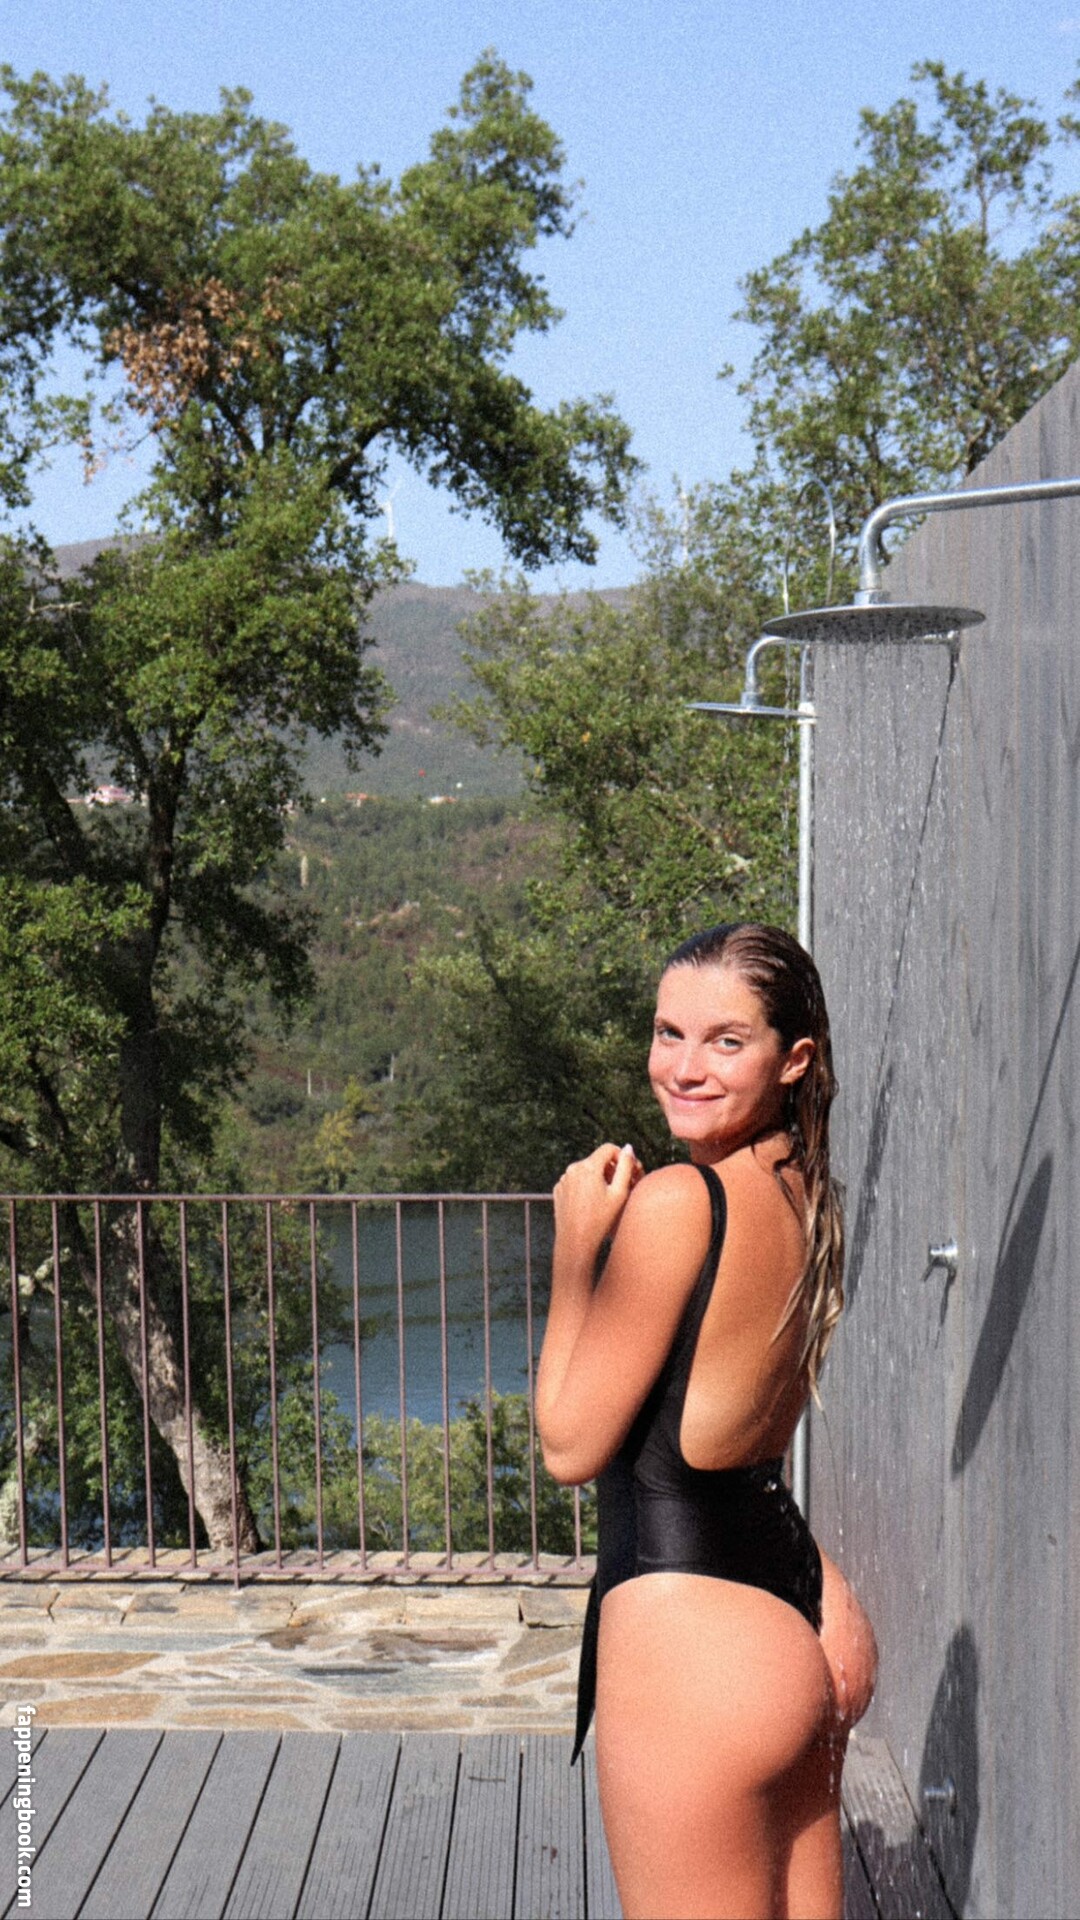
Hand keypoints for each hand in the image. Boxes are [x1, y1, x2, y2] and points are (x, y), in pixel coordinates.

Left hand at [553, 1142, 643, 1260]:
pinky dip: (584, 1186)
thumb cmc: (600, 1220)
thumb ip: (626, 1167)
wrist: (575, 1241)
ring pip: (585, 1170)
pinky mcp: (558, 1190)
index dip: (621, 1157)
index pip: (608, 1149)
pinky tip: (590, 1203)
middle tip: (620, 1186)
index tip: (627, 1171)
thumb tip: (628, 1148)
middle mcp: (573, 1169)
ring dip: (597, 1178)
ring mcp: (563, 1179)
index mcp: (588, 1167)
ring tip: (605, 1197)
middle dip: (610, 1169)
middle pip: (597, 1159)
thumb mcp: (619, 1193)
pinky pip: (575, 1181)